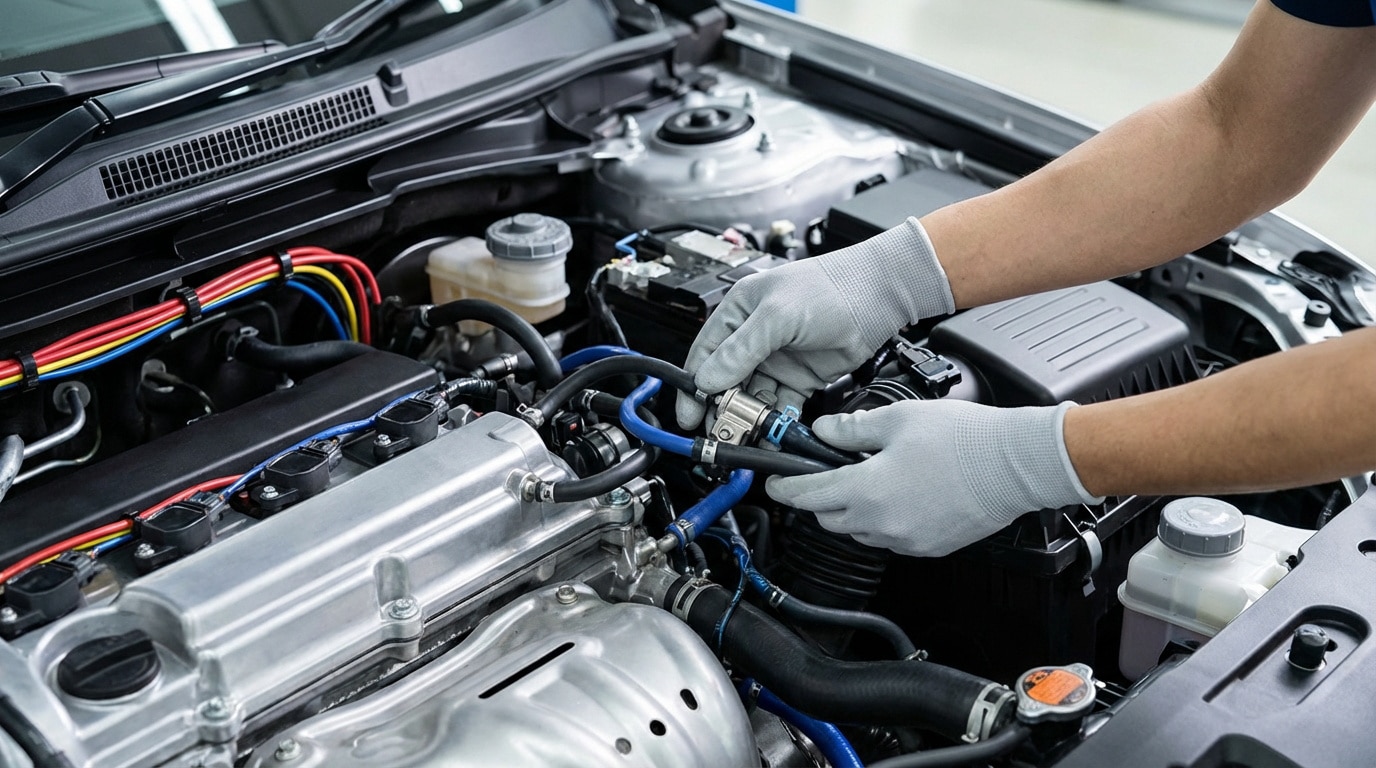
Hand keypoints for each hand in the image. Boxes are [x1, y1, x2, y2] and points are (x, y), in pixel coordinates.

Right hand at [675, 218, 954, 428]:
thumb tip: (709, 380)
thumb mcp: (778, 316)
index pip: (704, 355)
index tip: (690, 414)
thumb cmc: (830, 288)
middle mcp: (753, 337)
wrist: (879, 296)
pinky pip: (779, 405)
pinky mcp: (800, 378)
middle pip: (725, 382)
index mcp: (738, 313)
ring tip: (746, 434)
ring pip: (751, 397)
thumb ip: (741, 350)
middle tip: (719, 431)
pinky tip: (774, 429)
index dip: (694, 386)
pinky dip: (775, 419)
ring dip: (747, 417)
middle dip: (720, 408)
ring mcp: (777, 359)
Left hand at [765, 400, 1101, 556]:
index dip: (785, 488)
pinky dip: (884, 521)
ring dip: (852, 511)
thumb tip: (824, 431)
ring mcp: (907, 540)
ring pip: (860, 531)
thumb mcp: (899, 419)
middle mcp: (883, 523)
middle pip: (829, 518)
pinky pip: (891, 538)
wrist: (1016, 465)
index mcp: (868, 490)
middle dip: (819, 498)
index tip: (774, 483)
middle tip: (823, 474)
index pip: (808, 495)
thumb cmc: (966, 439)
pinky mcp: (929, 547)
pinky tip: (899, 496)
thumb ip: (852, 428)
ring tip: (869, 481)